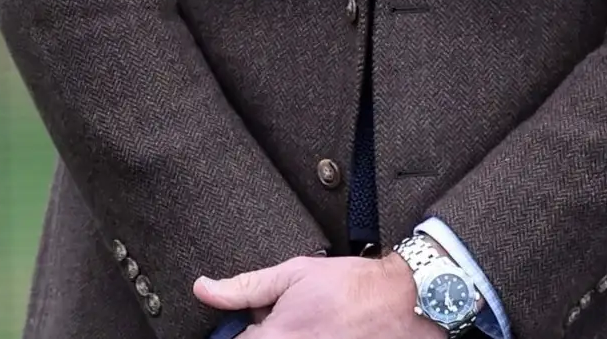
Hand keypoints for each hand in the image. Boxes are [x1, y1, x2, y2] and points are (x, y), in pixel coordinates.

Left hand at [194, 254, 439, 336]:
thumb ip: (243, 287)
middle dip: (263, 331)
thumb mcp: (290, 274)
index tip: (246, 321)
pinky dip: (307, 337)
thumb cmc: (350, 285)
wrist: (402, 302)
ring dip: (284, 335)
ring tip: (306, 322)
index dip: (237, 330)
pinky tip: (319, 329)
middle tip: (279, 317)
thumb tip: (204, 289)